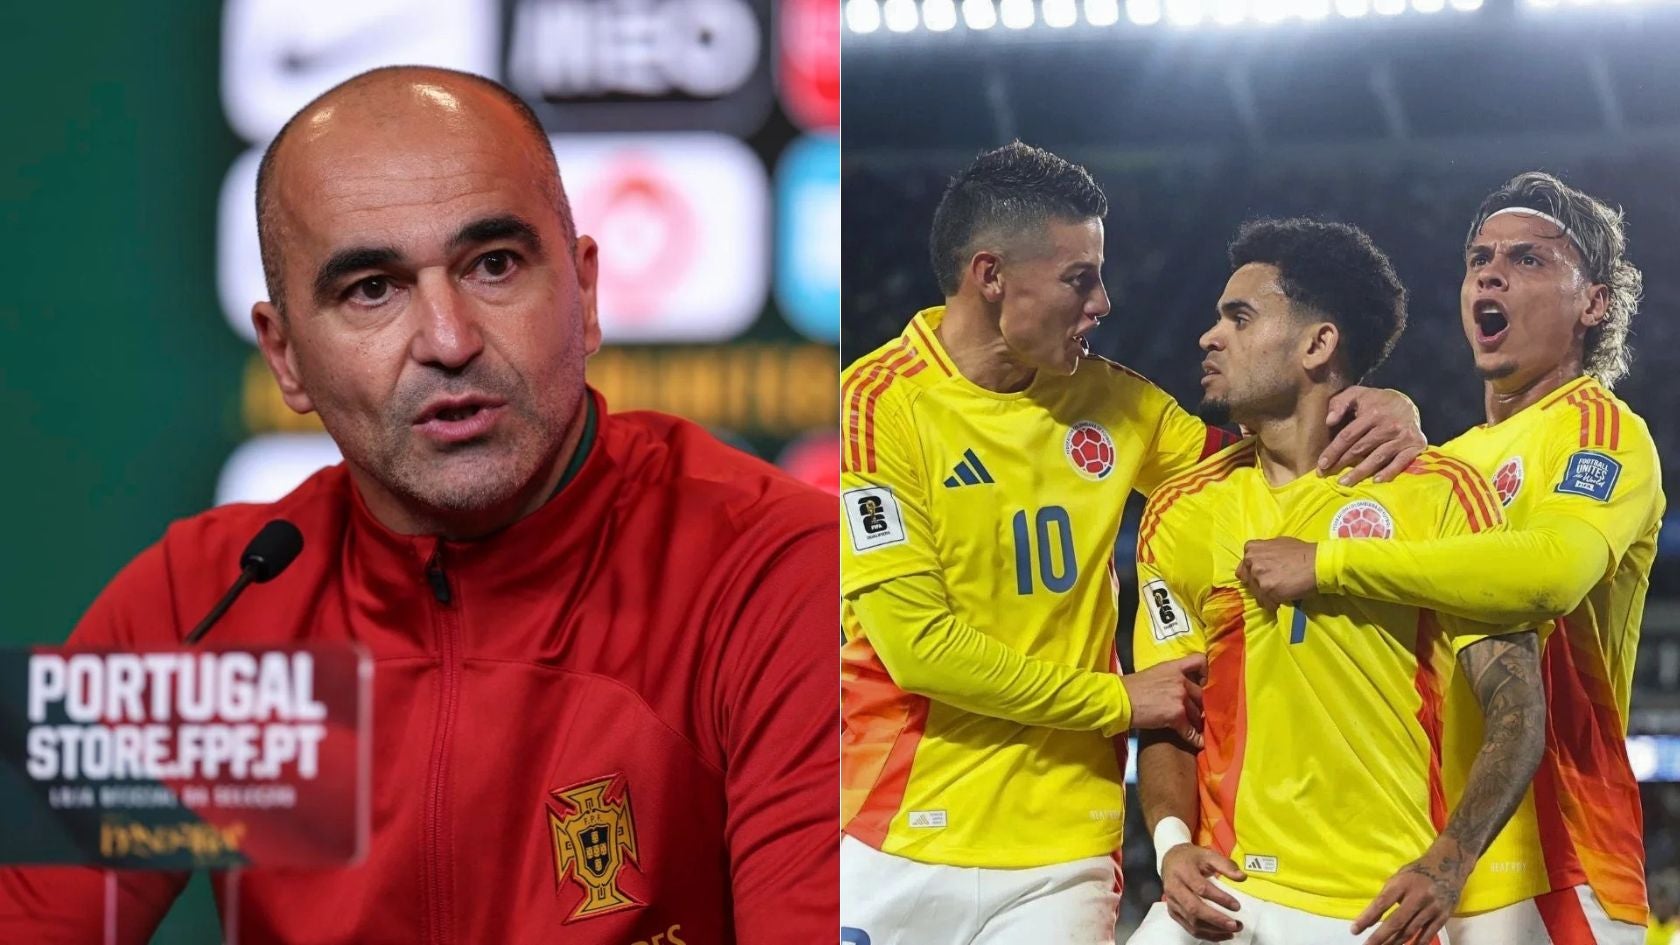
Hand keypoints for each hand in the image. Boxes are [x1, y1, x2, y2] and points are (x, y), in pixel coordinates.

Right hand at [1123, 655, 1204, 745]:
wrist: (1120, 700)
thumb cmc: (1131, 687)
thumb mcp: (1153, 673)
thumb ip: (1170, 677)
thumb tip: (1178, 686)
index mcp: (1174, 668)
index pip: (1200, 661)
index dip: (1205, 673)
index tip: (1201, 683)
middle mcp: (1181, 681)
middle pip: (1201, 694)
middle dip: (1200, 705)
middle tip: (1196, 712)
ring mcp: (1180, 699)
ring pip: (1198, 713)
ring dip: (1197, 721)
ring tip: (1195, 727)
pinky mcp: (1176, 717)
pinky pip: (1191, 730)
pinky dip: (1196, 739)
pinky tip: (1199, 743)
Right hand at [1159, 843, 1246, 941]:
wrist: (1170, 860)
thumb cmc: (1192, 859)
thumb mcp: (1208, 855)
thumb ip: (1226, 866)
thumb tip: (1242, 877)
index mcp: (1183, 871)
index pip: (1201, 888)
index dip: (1219, 898)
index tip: (1237, 906)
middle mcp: (1174, 888)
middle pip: (1194, 908)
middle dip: (1216, 919)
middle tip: (1235, 925)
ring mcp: (1172, 902)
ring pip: (1191, 921)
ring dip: (1213, 930)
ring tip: (1233, 931)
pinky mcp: (1173, 912)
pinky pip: (1189, 928)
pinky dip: (1206, 935)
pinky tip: (1221, 935)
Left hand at [1237, 538, 1316, 609]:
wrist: (1318, 563)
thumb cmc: (1302, 553)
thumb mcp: (1278, 544)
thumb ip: (1264, 552)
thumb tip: (1260, 561)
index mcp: (1251, 549)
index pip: (1244, 568)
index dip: (1254, 575)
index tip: (1265, 577)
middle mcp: (1251, 561)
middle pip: (1248, 581)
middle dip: (1259, 586)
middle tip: (1274, 586)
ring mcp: (1257, 576)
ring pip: (1256, 594)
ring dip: (1267, 596)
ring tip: (1282, 592)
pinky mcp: (1266, 589)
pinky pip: (1266, 603)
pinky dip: (1274, 604)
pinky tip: (1285, 598)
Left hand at [1319, 387, 1425, 484]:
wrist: (1406, 402)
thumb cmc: (1375, 402)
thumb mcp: (1356, 394)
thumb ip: (1340, 403)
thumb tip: (1329, 421)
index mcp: (1372, 413)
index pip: (1348, 436)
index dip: (1333, 451)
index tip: (1321, 464)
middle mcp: (1389, 425)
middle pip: (1360, 448)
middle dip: (1341, 463)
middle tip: (1326, 475)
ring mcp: (1403, 436)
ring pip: (1378, 458)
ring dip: (1360, 472)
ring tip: (1345, 483)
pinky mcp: (1416, 445)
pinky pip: (1402, 462)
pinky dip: (1389, 472)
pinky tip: (1376, 481)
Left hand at [1352, 845, 1468, 944]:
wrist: (1449, 865)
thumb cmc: (1417, 872)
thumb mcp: (1399, 878)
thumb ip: (1386, 897)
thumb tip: (1369, 919)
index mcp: (1403, 883)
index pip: (1382, 903)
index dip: (1367, 918)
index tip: (1355, 930)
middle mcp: (1418, 896)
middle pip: (1396, 921)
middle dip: (1380, 937)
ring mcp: (1432, 908)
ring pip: (1411, 931)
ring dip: (1395, 943)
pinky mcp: (1443, 916)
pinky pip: (1427, 935)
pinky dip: (1416, 943)